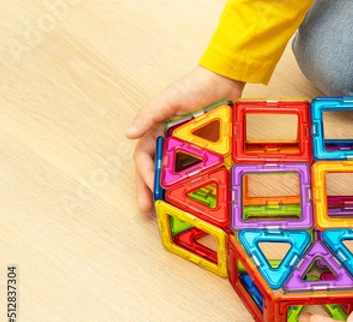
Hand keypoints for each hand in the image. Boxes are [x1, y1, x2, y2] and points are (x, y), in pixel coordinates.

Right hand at [126, 65, 244, 211]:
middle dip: (148, 189)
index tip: (149, 189)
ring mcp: (186, 146)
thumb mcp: (170, 98)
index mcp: (156, 129)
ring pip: (173, 172)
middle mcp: (168, 140)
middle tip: (148, 209)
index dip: (143, 173)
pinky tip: (191, 193)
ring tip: (167, 207)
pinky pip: (195, 167)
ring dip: (168, 189)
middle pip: (155, 169)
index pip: (144, 157)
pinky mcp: (204, 148)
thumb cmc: (194, 86)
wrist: (223, 81)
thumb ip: (149, 115)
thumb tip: (129, 133)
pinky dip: (190, 180)